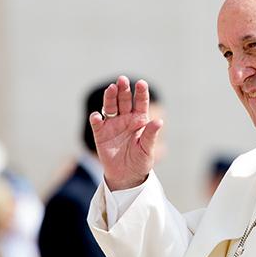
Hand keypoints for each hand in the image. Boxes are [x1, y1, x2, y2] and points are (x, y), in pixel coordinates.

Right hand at [89, 76, 163, 190]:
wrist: (127, 176)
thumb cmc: (140, 162)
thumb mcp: (148, 150)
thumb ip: (150, 135)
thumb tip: (159, 122)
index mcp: (139, 120)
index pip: (140, 103)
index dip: (141, 92)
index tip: (141, 83)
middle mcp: (126, 119)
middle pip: (124, 100)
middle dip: (123, 90)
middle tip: (122, 80)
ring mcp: (112, 125)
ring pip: (110, 107)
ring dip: (110, 97)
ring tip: (111, 89)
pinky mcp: (101, 134)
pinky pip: (97, 124)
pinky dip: (96, 119)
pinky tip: (97, 116)